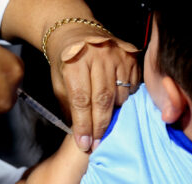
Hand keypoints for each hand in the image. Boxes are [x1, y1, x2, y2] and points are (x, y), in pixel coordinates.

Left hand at [47, 24, 139, 150]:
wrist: (75, 32)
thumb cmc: (65, 62)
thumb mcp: (59, 83)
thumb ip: (70, 107)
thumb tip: (82, 134)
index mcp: (74, 62)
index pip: (81, 100)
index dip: (83, 124)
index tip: (84, 143)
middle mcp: (98, 56)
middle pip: (103, 99)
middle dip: (100, 126)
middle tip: (98, 144)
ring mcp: (117, 55)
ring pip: (121, 95)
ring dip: (114, 114)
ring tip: (107, 126)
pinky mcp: (131, 56)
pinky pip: (133, 86)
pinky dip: (126, 100)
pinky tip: (117, 106)